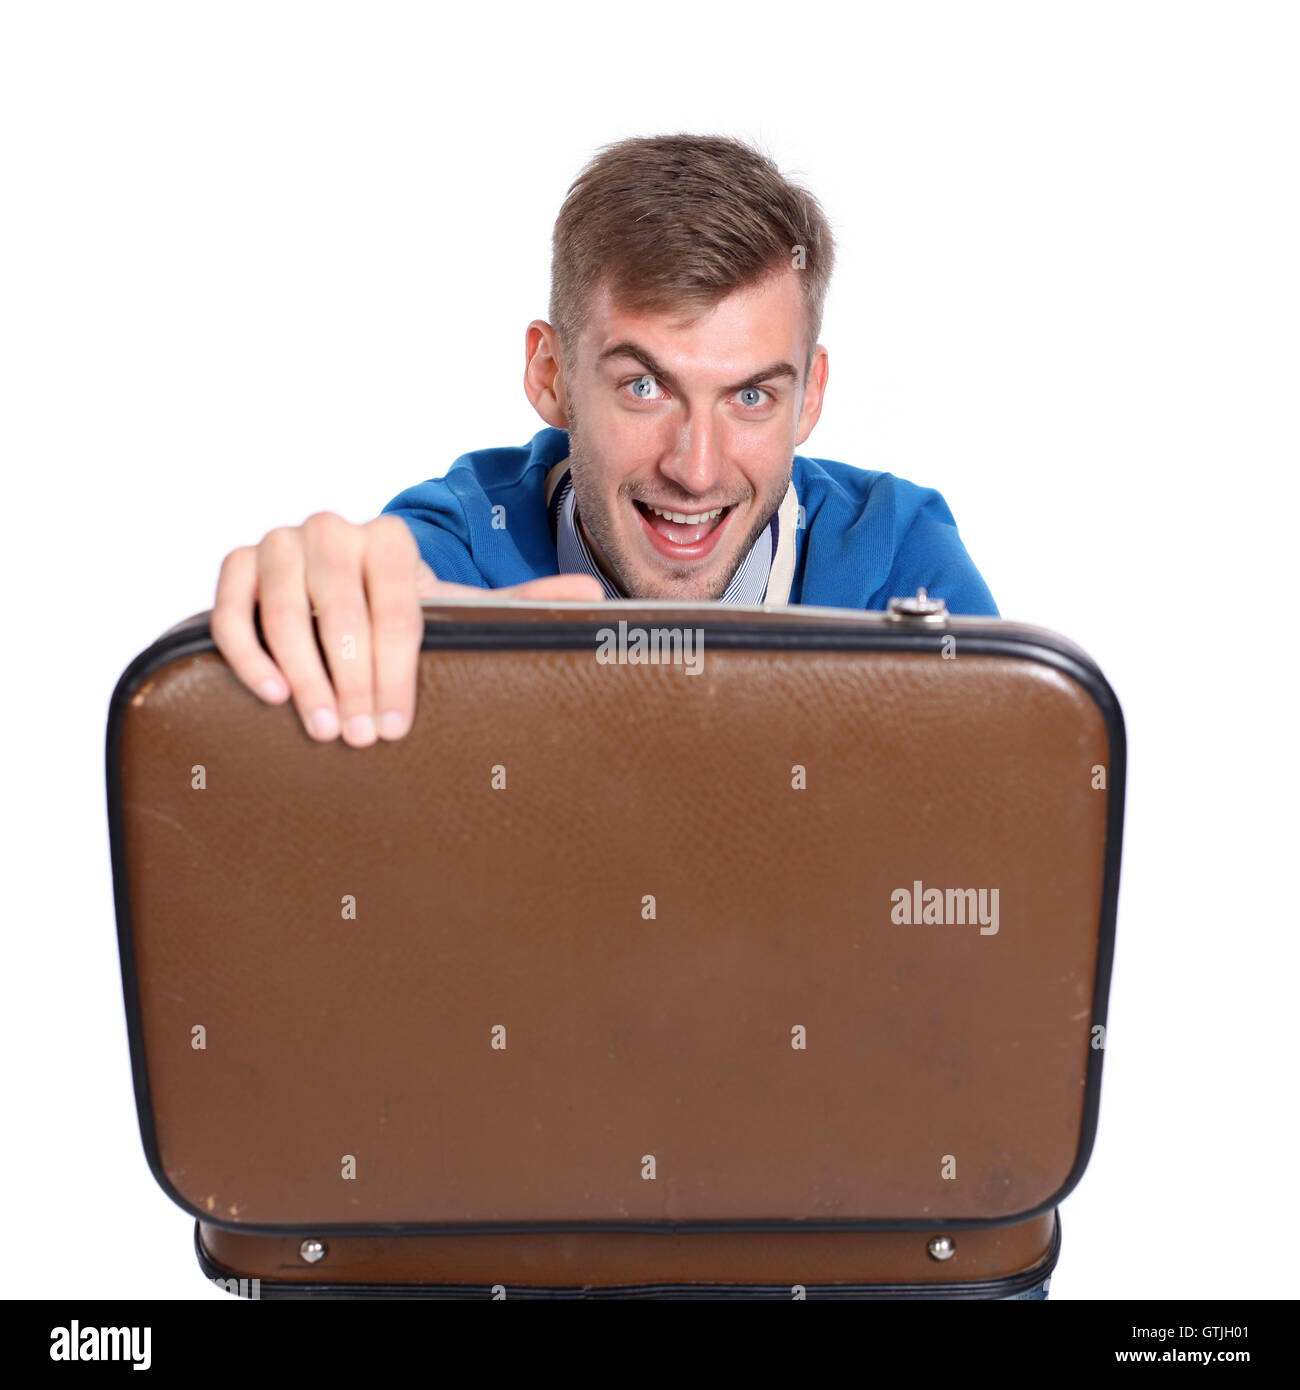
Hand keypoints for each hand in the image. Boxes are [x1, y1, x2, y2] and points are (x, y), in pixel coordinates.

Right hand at [211, 511, 603, 743]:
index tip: (397, 725)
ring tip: (321, 728)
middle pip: (339, 602)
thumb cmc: (404, 620)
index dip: (397, 669)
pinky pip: (228, 605)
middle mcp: (335, 530)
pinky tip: (268, 694)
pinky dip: (245, 649)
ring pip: (283, 604)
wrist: (341, 601)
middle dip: (352, 677)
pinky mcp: (236, 565)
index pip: (397, 603)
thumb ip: (518, 606)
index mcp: (394, 540)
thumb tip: (594, 599)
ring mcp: (280, 543)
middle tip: (360, 737)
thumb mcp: (460, 615)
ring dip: (301, 669)